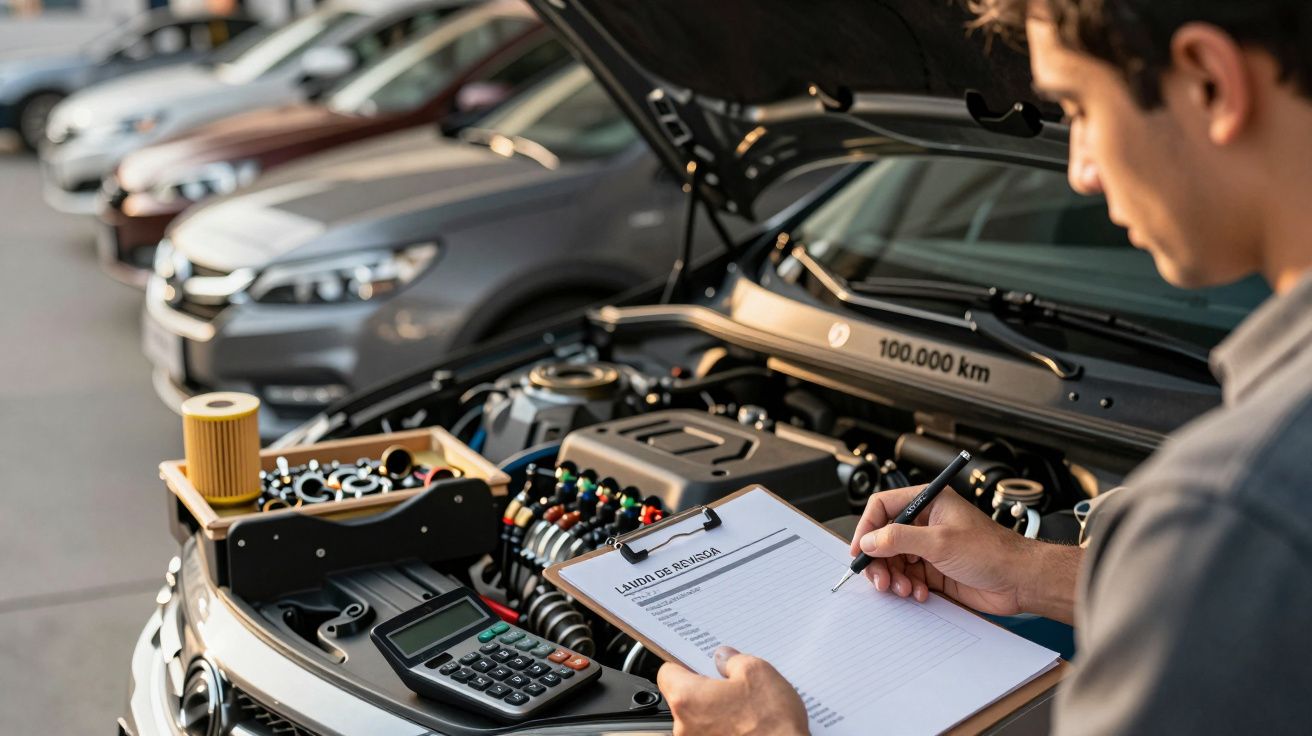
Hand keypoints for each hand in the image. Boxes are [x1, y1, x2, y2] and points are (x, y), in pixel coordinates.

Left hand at [657, 646, 808, 735]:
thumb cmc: (772, 724)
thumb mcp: (758, 672)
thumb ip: (733, 660)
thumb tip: (724, 658)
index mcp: (687, 699)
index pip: (667, 673)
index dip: (683, 663)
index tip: (697, 661)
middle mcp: (684, 728)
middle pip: (684, 697)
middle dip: (705, 687)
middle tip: (730, 680)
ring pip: (699, 719)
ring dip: (716, 710)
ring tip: (745, 705)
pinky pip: (711, 735)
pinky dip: (725, 729)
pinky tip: (748, 724)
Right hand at [851, 484, 1051, 616]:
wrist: (1020, 581)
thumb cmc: (993, 551)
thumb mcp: (940, 542)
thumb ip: (899, 539)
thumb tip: (869, 540)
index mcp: (928, 503)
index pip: (883, 507)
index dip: (867, 528)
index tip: (859, 550)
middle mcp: (926, 523)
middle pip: (884, 538)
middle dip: (879, 560)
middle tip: (879, 579)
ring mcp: (929, 547)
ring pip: (894, 561)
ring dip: (894, 577)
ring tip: (904, 589)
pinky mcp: (934, 570)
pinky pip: (908, 577)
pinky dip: (908, 587)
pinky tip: (920, 593)